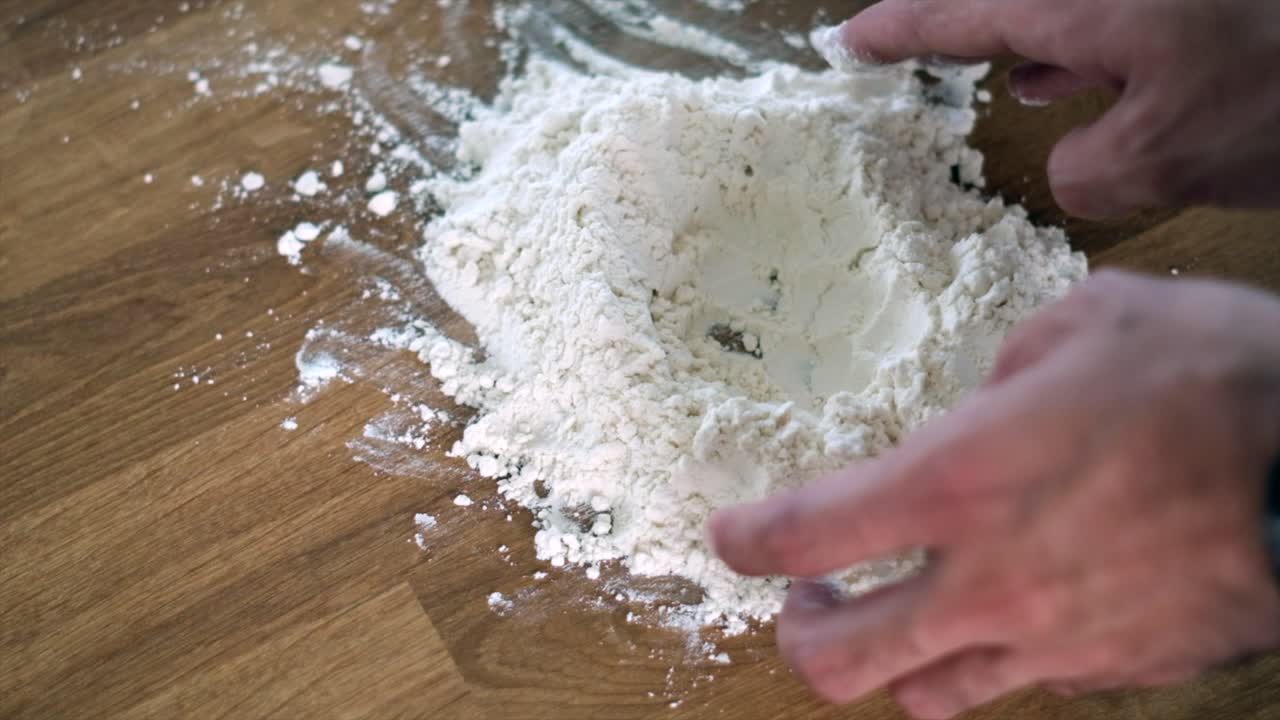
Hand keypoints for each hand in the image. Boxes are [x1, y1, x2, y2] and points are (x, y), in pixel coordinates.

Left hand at [708, 270, 1279, 718]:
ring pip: (921, 696)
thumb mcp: (1093, 322)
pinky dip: (983, 659)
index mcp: (958, 483)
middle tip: (807, 595)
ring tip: (892, 616)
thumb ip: (1008, 365)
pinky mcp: (1111, 671)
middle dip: (798, 635)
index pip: (806, 533)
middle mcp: (985, 581)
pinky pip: (1015, 684)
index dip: (747, 539)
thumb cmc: (1219, 381)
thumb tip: (986, 401)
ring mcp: (1048, 642)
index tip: (728, 534)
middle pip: (837, 660)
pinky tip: (1002, 615)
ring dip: (886, 661)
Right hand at [823, 0, 1279, 218]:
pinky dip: (1070, 44)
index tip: (848, 42)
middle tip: (902, 47)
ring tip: (978, 66)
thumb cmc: (1277, 100)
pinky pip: (1098, 17)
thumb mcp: (1160, 160)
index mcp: (1083, 7)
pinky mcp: (1184, 13)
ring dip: (1012, 34)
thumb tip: (1076, 159)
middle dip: (952, 23)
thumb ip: (1085, 170)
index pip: (962, 13)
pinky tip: (1061, 80)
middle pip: (1005, 1)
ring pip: (1053, 11)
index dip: (899, 31)